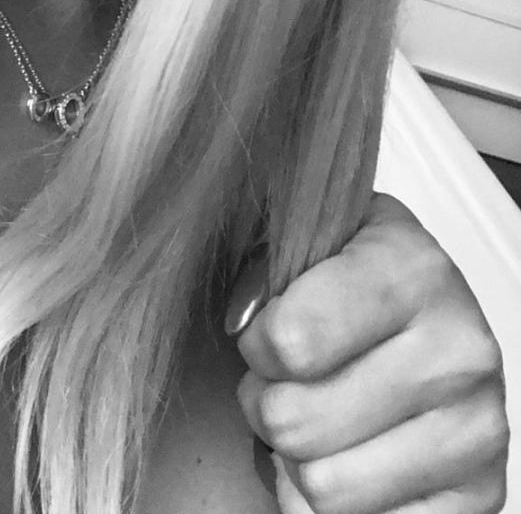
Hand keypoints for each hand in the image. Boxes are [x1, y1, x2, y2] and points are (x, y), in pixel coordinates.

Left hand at [228, 193, 508, 513]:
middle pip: (297, 423)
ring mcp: (477, 430)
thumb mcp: (304, 236)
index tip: (266, 335)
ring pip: (325, 488)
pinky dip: (333, 506)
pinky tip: (345, 457)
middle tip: (284, 383)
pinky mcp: (482, 495)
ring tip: (315, 416)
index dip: (257, 346)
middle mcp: (458, 351)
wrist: (426, 309)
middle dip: (267, 405)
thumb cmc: (350, 273)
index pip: (291, 342)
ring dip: (297, 460)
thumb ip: (258, 265)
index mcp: (413, 271)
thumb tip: (240, 324)